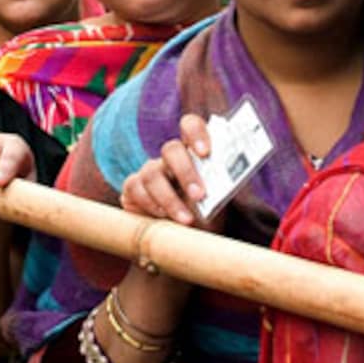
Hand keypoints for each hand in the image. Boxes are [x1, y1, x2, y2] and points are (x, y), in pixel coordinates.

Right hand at [120, 114, 223, 230]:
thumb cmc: (205, 212)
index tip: (205, 153)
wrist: (186, 236)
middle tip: (199, 195)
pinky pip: (135, 188)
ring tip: (187, 219)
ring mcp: (149, 171)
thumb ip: (222, 185)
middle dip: (185, 172)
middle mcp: (169, 157)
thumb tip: (230, 178)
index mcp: (193, 151)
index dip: (196, 133)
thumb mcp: (218, 198)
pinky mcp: (133, 188)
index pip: (190, 126)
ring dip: (170, 198)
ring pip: (152, 173)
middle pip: (171, 149)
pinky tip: (163, 217)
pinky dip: (150, 204)